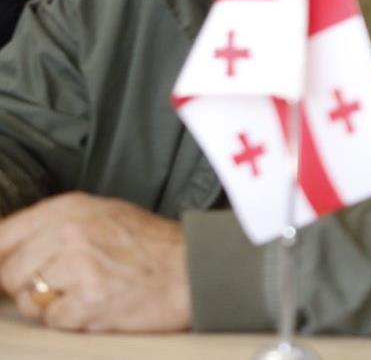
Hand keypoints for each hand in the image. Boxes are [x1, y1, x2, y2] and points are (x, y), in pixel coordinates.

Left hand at [0, 192, 191, 331]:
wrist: (194, 269)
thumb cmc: (151, 246)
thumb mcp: (102, 215)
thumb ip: (53, 226)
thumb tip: (5, 249)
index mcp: (69, 208)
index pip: (3, 234)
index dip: (0, 259)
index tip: (8, 271)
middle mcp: (69, 232)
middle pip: (9, 272)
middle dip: (29, 285)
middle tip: (63, 284)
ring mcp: (78, 265)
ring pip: (28, 299)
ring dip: (50, 304)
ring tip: (84, 292)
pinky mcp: (88, 299)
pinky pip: (53, 320)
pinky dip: (72, 319)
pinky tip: (97, 304)